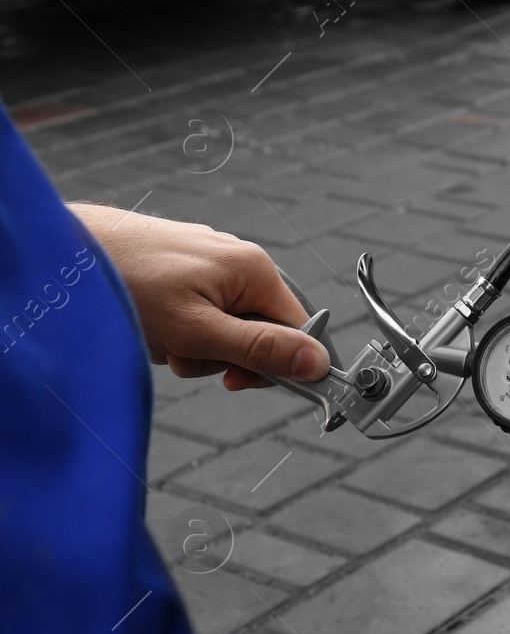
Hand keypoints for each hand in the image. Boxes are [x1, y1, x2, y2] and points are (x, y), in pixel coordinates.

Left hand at [70, 205, 328, 389]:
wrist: (68, 252)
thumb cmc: (128, 285)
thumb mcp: (199, 332)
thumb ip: (260, 349)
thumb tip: (316, 363)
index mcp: (255, 269)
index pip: (296, 329)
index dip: (274, 363)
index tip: (236, 381)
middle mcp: (240, 259)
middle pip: (257, 329)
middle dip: (221, 353)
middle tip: (184, 354)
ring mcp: (211, 261)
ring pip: (225, 324)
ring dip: (194, 344)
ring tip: (160, 334)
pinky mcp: (186, 266)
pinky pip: (201, 310)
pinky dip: (179, 326)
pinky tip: (154, 320)